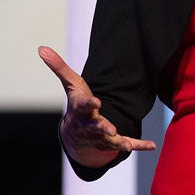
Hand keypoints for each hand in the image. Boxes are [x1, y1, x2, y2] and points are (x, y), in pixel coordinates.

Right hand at [38, 46, 155, 165]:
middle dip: (103, 128)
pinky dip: (139, 146)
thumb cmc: (76, 104)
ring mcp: (102, 136)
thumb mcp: (71, 84)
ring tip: (125, 143)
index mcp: (82, 109)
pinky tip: (152, 145)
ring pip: (109, 141)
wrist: (75, 135)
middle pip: (96, 127)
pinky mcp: (113, 142)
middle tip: (110, 129)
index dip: (89, 104)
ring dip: (118, 142)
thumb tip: (42, 48)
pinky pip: (127, 145)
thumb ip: (59, 67)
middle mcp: (91, 125)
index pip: (84, 105)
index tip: (96, 102)